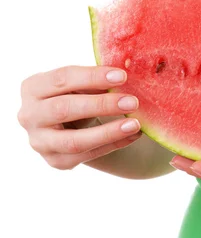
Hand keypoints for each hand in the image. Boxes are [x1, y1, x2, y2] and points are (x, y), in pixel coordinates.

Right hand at [18, 66, 142, 169]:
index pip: (62, 79)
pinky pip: (87, 155)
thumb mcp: (81, 84)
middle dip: (101, 105)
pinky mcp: (56, 161)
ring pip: (74, 140)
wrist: (71, 126)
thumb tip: (124, 76)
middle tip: (132, 102)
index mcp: (33, 87)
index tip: (122, 76)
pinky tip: (133, 135)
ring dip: (108, 132)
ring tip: (135, 124)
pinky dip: (113, 144)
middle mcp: (29, 115)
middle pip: (63, 109)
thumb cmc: (77, 96)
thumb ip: (96, 80)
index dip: (92, 77)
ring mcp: (40, 142)